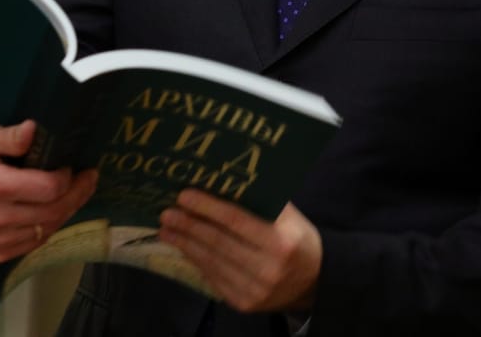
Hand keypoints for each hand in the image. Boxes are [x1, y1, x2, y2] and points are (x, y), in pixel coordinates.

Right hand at [0, 119, 97, 263]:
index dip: (68, 178)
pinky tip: (54, 211)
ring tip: (76, 193)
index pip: (49, 188)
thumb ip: (9, 136)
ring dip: (66, 210)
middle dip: (77, 193)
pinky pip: (34, 242)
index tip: (75, 165)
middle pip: (54, 210)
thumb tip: (34, 129)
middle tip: (88, 178)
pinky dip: (49, 226)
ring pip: (48, 228)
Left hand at [158, 190, 321, 312]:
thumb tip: (222, 177)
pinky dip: (195, 260)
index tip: (184, 195)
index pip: (236, 221)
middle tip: (166, 212)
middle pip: (218, 242)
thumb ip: (262, 200)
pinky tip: (183, 246)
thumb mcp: (290, 217)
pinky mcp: (243, 303)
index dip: (207, 207)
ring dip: (185, 243)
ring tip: (166, 229)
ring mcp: (254, 290)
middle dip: (188, 225)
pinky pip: (213, 278)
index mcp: (280, 242)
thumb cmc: (297, 239)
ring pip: (211, 261)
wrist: (314, 282)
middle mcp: (267, 269)